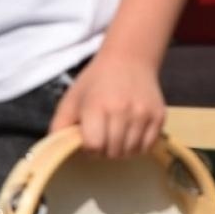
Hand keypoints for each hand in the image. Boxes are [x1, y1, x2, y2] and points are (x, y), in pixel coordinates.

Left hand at [49, 53, 165, 158]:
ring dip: (121, 150)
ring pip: (131, 152)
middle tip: (103, 137)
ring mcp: (143, 113)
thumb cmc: (96, 82)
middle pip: (113, 152)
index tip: (90, 138)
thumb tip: (55, 153)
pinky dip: (138, 146)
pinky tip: (131, 134)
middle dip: (105, 151)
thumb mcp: (71, 100)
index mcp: (97, 106)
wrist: (130, 60)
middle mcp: (122, 110)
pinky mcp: (159, 116)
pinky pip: (148, 146)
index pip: (94, 146)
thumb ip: (58, 127)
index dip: (89, 148)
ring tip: (117, 135)